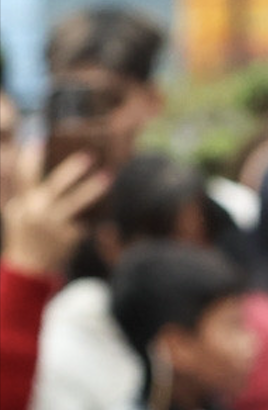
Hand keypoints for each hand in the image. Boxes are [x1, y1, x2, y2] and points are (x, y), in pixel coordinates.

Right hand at [0, 145, 108, 279]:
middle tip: (89, 155)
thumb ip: (22, 193)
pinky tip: (103, 209)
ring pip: (76, 203)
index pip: (24, 178)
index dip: (30, 160)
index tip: (39, 142)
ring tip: (108, 176)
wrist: (29, 268)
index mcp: (22, 204)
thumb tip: (36, 169)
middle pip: (55, 187)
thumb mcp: (17, 214)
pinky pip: (86, 219)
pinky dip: (94, 213)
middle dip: (71, 171)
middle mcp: (36, 213)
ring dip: (93, 189)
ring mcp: (53, 226)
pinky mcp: (68, 237)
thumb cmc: (26, 233)